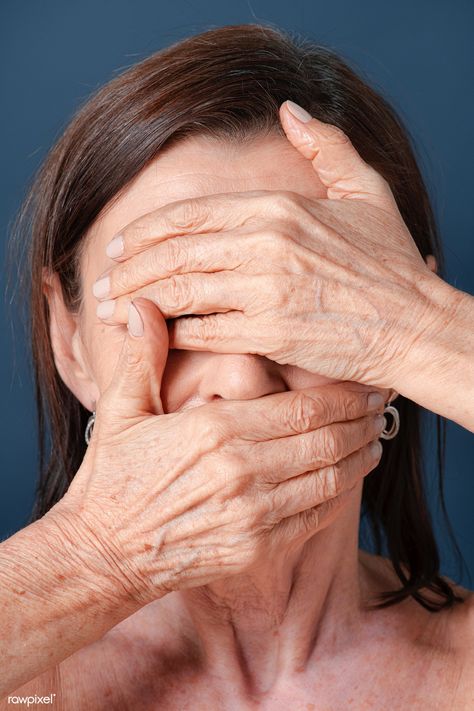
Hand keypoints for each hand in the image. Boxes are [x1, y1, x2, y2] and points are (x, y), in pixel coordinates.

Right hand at [62, 299, 386, 603]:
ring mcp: (253, 515)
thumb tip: (143, 304)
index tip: (365, 382)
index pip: (303, 407)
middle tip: (380, 405)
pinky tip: (350, 477)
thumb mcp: (120, 411)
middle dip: (362, 421)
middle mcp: (242, 472)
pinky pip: (316, 516)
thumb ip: (140, 356)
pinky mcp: (256, 547)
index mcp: (215, 430)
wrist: (104, 554)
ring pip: (330, 478)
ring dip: (360, 456)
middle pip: (327, 439)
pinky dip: (341, 494)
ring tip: (375, 437)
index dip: (344, 395)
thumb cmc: (113, 479)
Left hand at [92, 101, 439, 386]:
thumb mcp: (367, 192)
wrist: (417, 326)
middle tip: (102, 282)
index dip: (145, 230)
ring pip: (180, 289)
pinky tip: (156, 336)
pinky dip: (175, 333)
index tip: (121, 245)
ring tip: (110, 310)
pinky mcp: (272, 333)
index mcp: (280, 207)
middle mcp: (267, 243)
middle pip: (173, 250)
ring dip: (137, 300)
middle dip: (128, 267)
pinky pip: (206, 330)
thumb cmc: (395, 266)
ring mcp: (268, 289)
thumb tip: (290, 111)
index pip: (189, 213)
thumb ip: (326, 146)